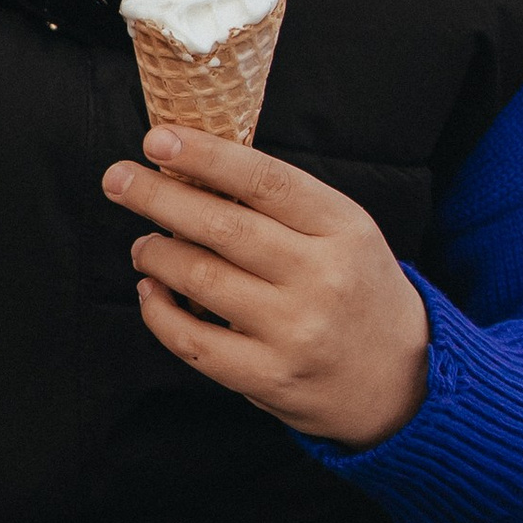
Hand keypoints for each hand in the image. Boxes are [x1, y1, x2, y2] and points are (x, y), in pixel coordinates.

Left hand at [103, 125, 430, 445]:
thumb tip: (194, 168)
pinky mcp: (266, 377)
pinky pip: (191, 339)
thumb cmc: (358, 292)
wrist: (405, 382)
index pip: (265, 180)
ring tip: (145, 244)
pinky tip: (151, 292)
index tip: (157, 139)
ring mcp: (294, 331)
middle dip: (158, 197)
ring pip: (198, 278)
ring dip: (155, 253)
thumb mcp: (345, 235)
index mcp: (344, 230)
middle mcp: (321, 278)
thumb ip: (283, 204)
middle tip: (118, 179)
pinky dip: (158, 310)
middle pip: (222, 226)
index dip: (205, 156)